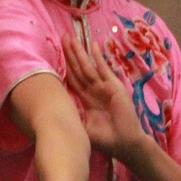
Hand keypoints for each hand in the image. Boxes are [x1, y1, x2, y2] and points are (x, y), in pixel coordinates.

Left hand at [62, 33, 149, 165]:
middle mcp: (94, 90)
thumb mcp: (82, 126)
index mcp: (86, 99)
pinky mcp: (114, 86)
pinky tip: (92, 45)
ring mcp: (104, 87)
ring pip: (88, 66)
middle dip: (70, 53)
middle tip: (62, 36)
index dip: (65, 65)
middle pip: (79, 68)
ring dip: (79, 52)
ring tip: (71, 38)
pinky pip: (103, 69)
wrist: (124, 144)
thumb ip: (71, 113)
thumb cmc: (105, 139)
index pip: (73, 78)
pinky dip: (98, 57)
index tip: (56, 52)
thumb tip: (55, 104)